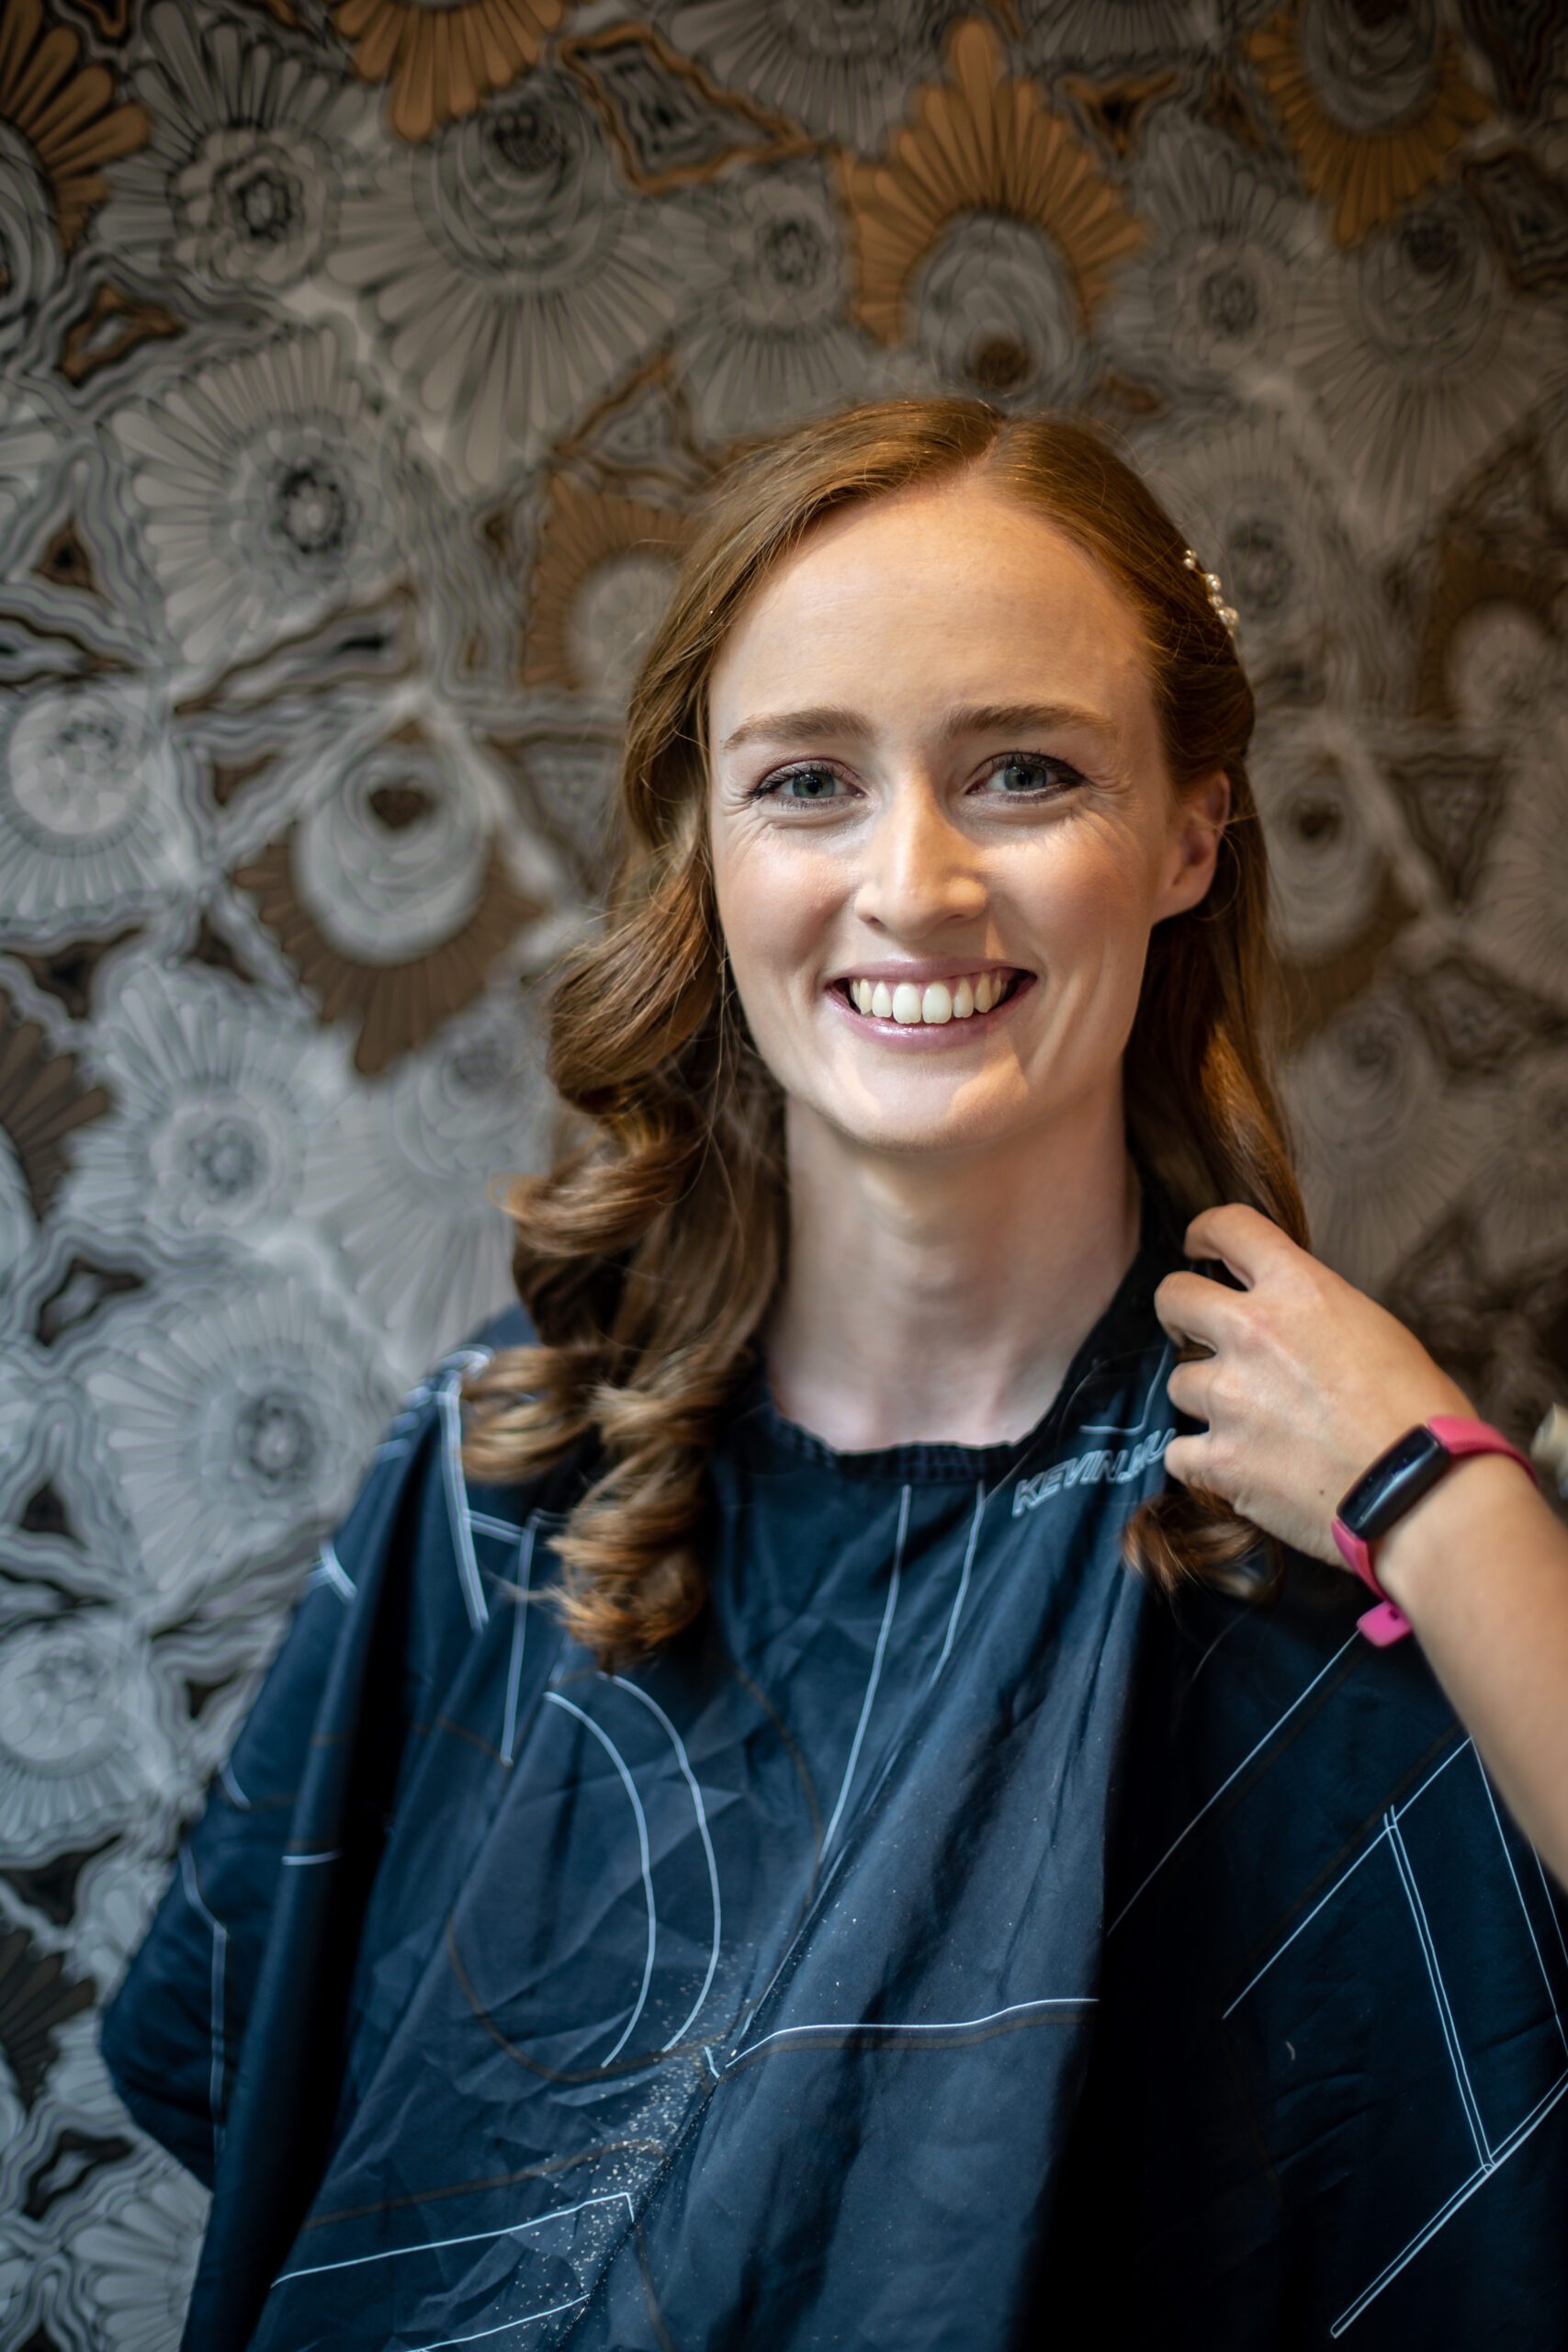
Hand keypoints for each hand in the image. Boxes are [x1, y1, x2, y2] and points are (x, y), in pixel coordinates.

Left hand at [1153, 1203, 1475, 1568]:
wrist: (1424, 1493)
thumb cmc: (1422, 1415)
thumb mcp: (1376, 1330)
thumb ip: (1315, 1314)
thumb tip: (1289, 1322)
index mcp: (1300, 1289)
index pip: (1230, 1227)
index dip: (1205, 1234)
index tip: (1198, 1248)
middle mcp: (1252, 1333)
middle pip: (1173, 1296)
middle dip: (1179, 1313)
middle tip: (1195, 1333)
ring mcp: (1229, 1397)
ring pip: (1179, 1382)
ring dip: (1206, 1400)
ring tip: (1251, 1423)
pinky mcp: (1219, 1460)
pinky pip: (1179, 1452)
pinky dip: (1203, 1462)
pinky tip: (1236, 1469)